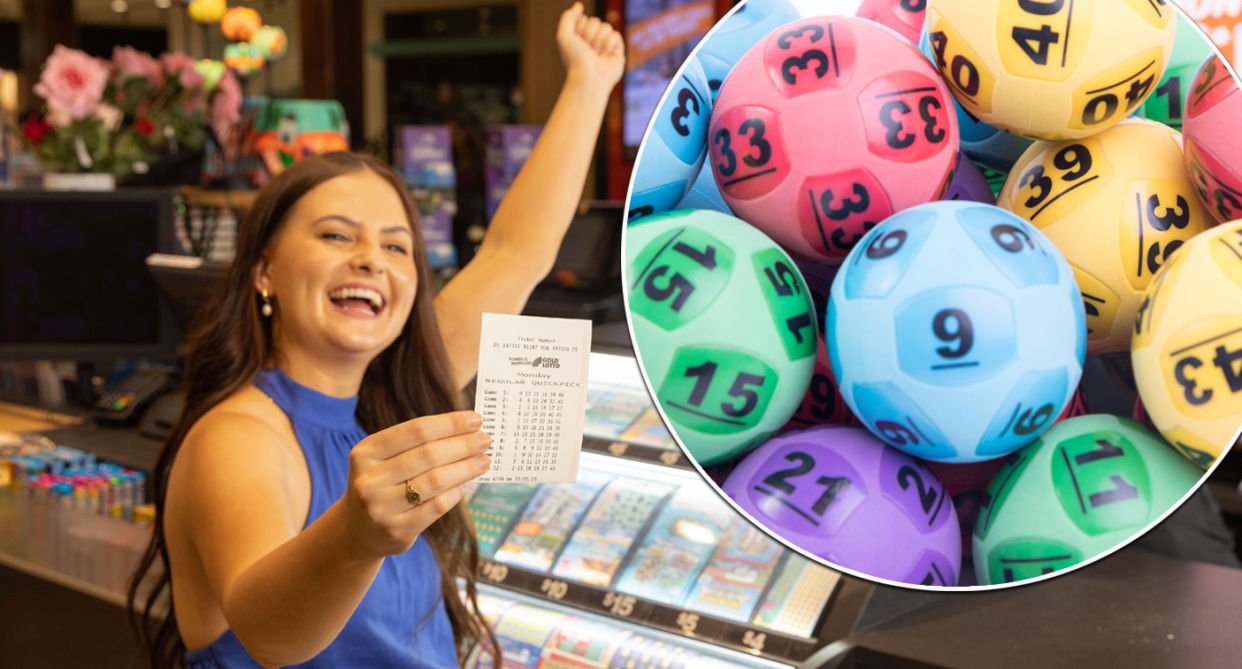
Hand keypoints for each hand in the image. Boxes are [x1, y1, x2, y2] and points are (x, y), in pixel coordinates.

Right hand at [341, 411, 490, 559]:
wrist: (357, 530)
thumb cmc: (381, 484)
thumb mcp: (384, 459)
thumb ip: (417, 444)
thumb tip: (467, 429)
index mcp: (366, 452)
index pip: (416, 430)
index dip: (450, 423)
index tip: (476, 420)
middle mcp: (370, 480)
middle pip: (429, 455)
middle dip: (463, 445)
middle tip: (485, 440)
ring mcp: (382, 508)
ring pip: (436, 480)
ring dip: (466, 468)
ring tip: (483, 461)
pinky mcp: (398, 530)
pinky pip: (438, 506)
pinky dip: (456, 492)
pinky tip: (463, 484)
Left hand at [557, 2, 624, 89]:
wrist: (588, 77)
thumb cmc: (574, 59)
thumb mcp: (564, 35)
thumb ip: (568, 17)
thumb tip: (579, 5)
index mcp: (579, 37)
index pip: (583, 19)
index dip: (579, 29)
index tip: (576, 42)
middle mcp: (592, 40)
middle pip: (595, 21)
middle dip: (589, 35)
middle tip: (587, 50)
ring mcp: (605, 45)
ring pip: (606, 26)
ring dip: (598, 41)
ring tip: (596, 55)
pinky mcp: (617, 50)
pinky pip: (615, 35)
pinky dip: (609, 45)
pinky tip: (605, 56)